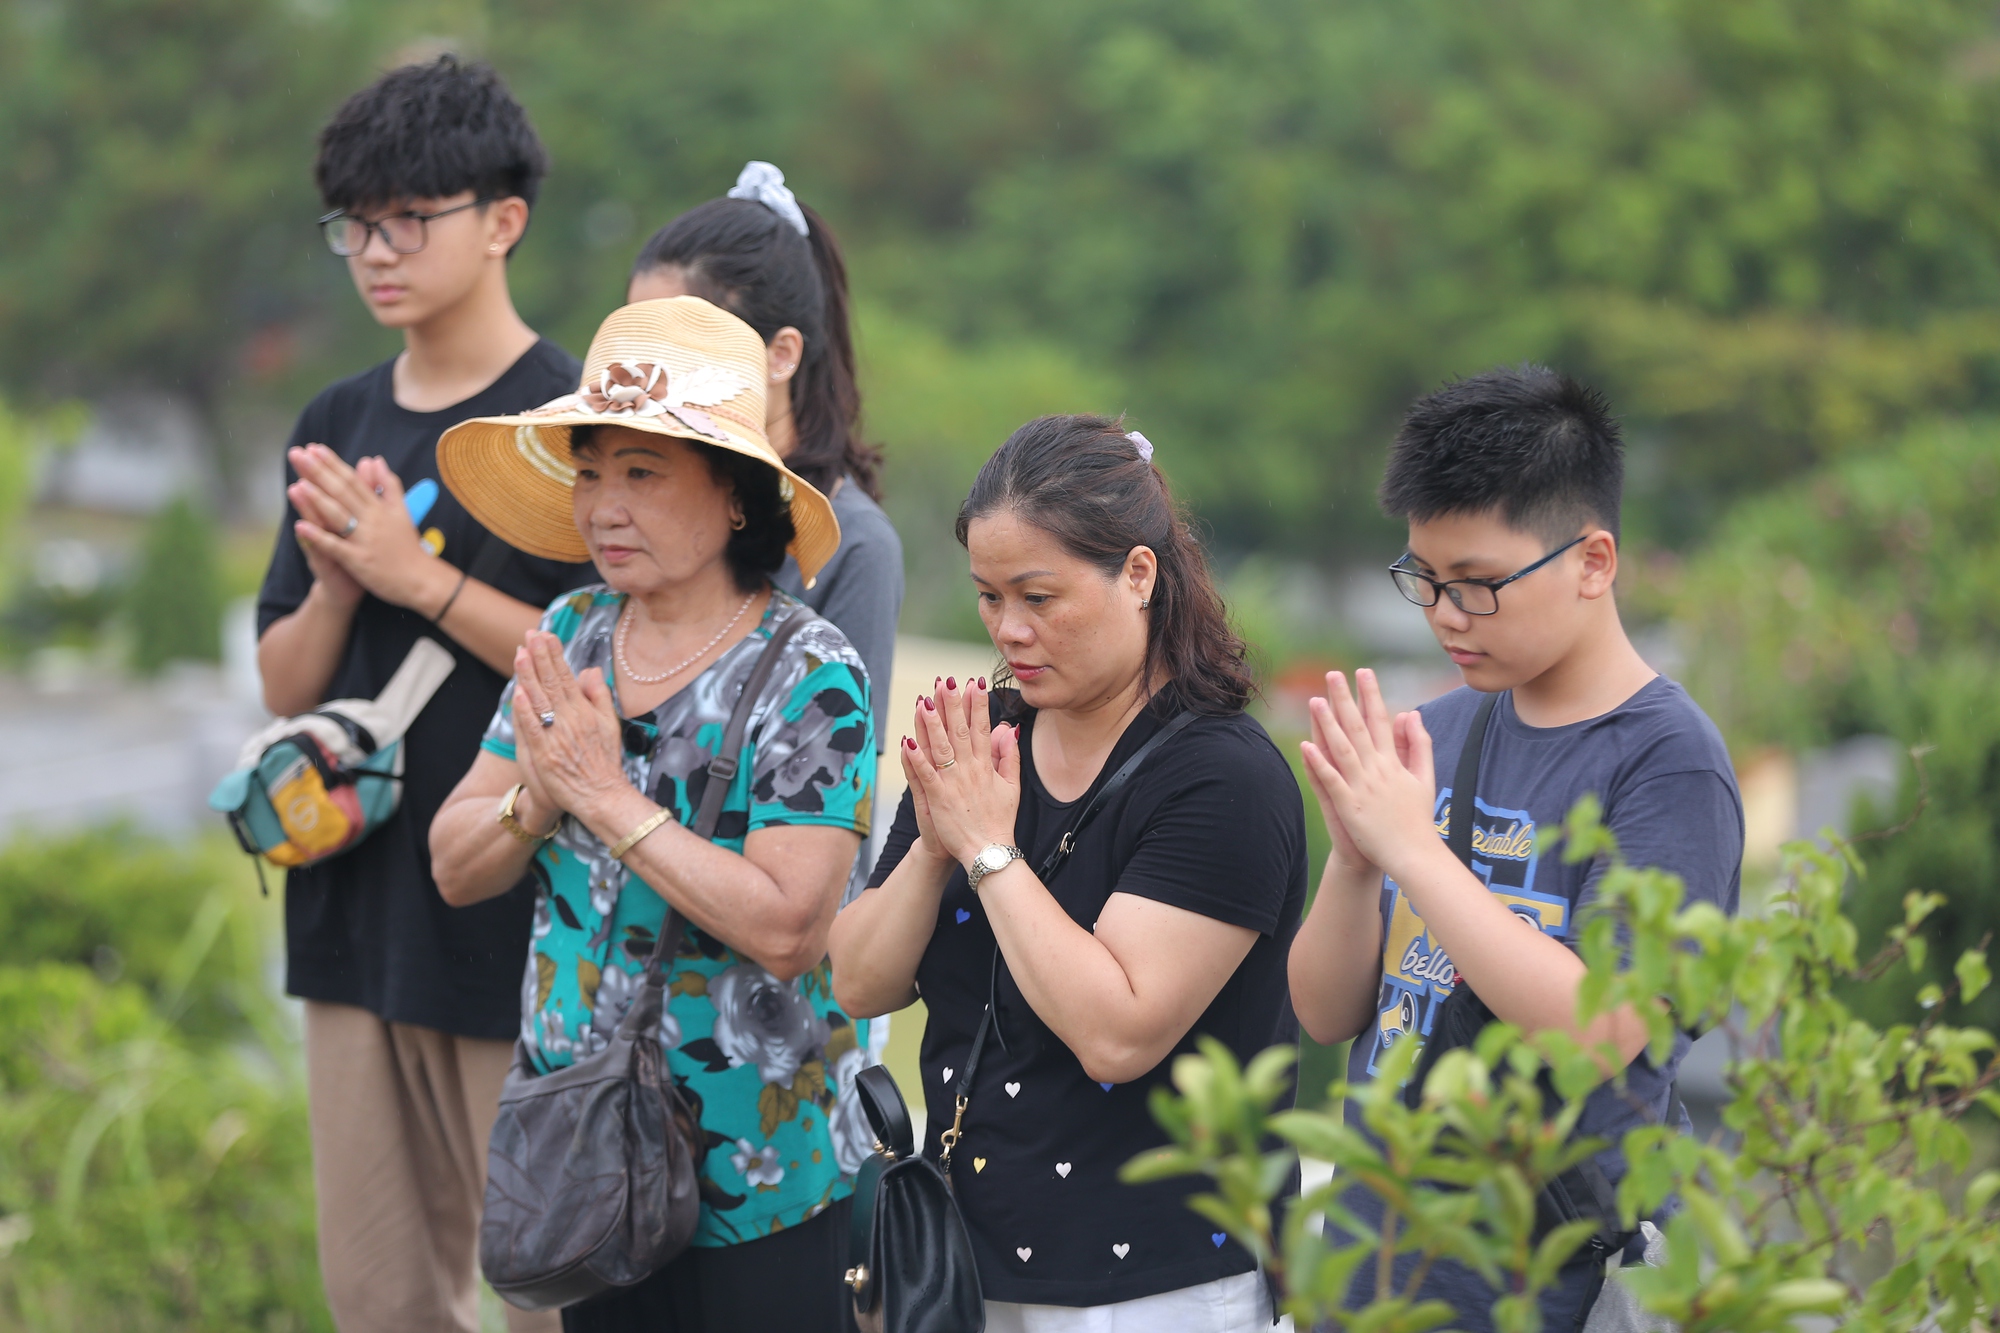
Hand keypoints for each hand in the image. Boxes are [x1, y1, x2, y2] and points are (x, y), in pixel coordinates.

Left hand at [289, 445, 452, 613]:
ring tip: (298, 483)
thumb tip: (376, 460)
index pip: (352, 480)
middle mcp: (372, 520)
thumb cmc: (409, 548)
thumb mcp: (402, 511)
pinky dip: (317, 537)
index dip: (333, 463)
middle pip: (342, 491)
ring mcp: (365, 540)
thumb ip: (389, 486)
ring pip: (338, 516)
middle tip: (298, 454)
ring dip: (318, 500)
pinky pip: (335, 547)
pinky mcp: (359, 561)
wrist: (422, 580)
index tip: (315, 448)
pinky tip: (300, 527)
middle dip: (318, 472)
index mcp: (380, 507)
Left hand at [509, 630, 631, 823]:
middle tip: (530, 634)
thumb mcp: (610, 724)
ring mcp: (558, 736)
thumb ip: (599, 695)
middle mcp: (571, 720)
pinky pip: (534, 729)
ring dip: (530, 677)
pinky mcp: (546, 755)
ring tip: (520, 654)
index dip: (555, 655)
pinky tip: (518, 694)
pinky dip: (526, 712)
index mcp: (585, 711)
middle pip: (553, 683)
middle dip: (540, 657)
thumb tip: (592, 670)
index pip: (567, 676)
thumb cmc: (604, 762)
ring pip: (541, 701)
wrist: (602, 796)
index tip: (545, 635)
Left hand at [903, 676, 1019, 869]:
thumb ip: (1009, 756)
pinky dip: (917, 758)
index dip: (978, 704)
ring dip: (933, 724)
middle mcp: (970, 770)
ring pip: (941, 747)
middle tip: (947, 680)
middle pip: (960, 731)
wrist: (989, 851)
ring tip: (925, 701)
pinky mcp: (939, 798)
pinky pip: (926, 774)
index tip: (975, 682)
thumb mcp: (1011, 786)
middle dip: (953, 704)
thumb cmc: (998, 820)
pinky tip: (908, 740)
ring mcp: (953, 783)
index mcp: (987, 766)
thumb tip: (1009, 730)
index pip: (983, 728)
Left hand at [1300, 669, 1439, 881]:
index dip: (1371, 695)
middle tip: (1333, 674)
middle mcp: (1378, 770)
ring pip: (1342, 749)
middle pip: (1358, 728)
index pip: (1380, 720)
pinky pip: (1332, 781)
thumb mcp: (1425, 776)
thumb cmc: (1418, 817)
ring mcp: (1362, 787)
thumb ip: (1418, 744)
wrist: (1415, 855)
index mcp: (1394, 762)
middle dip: (1345, 699)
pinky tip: (1306, 746)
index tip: (1363, 672)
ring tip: (1315, 700)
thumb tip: (1411, 713)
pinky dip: (1319, 764)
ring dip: (1328, 724)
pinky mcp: (1349, 806)